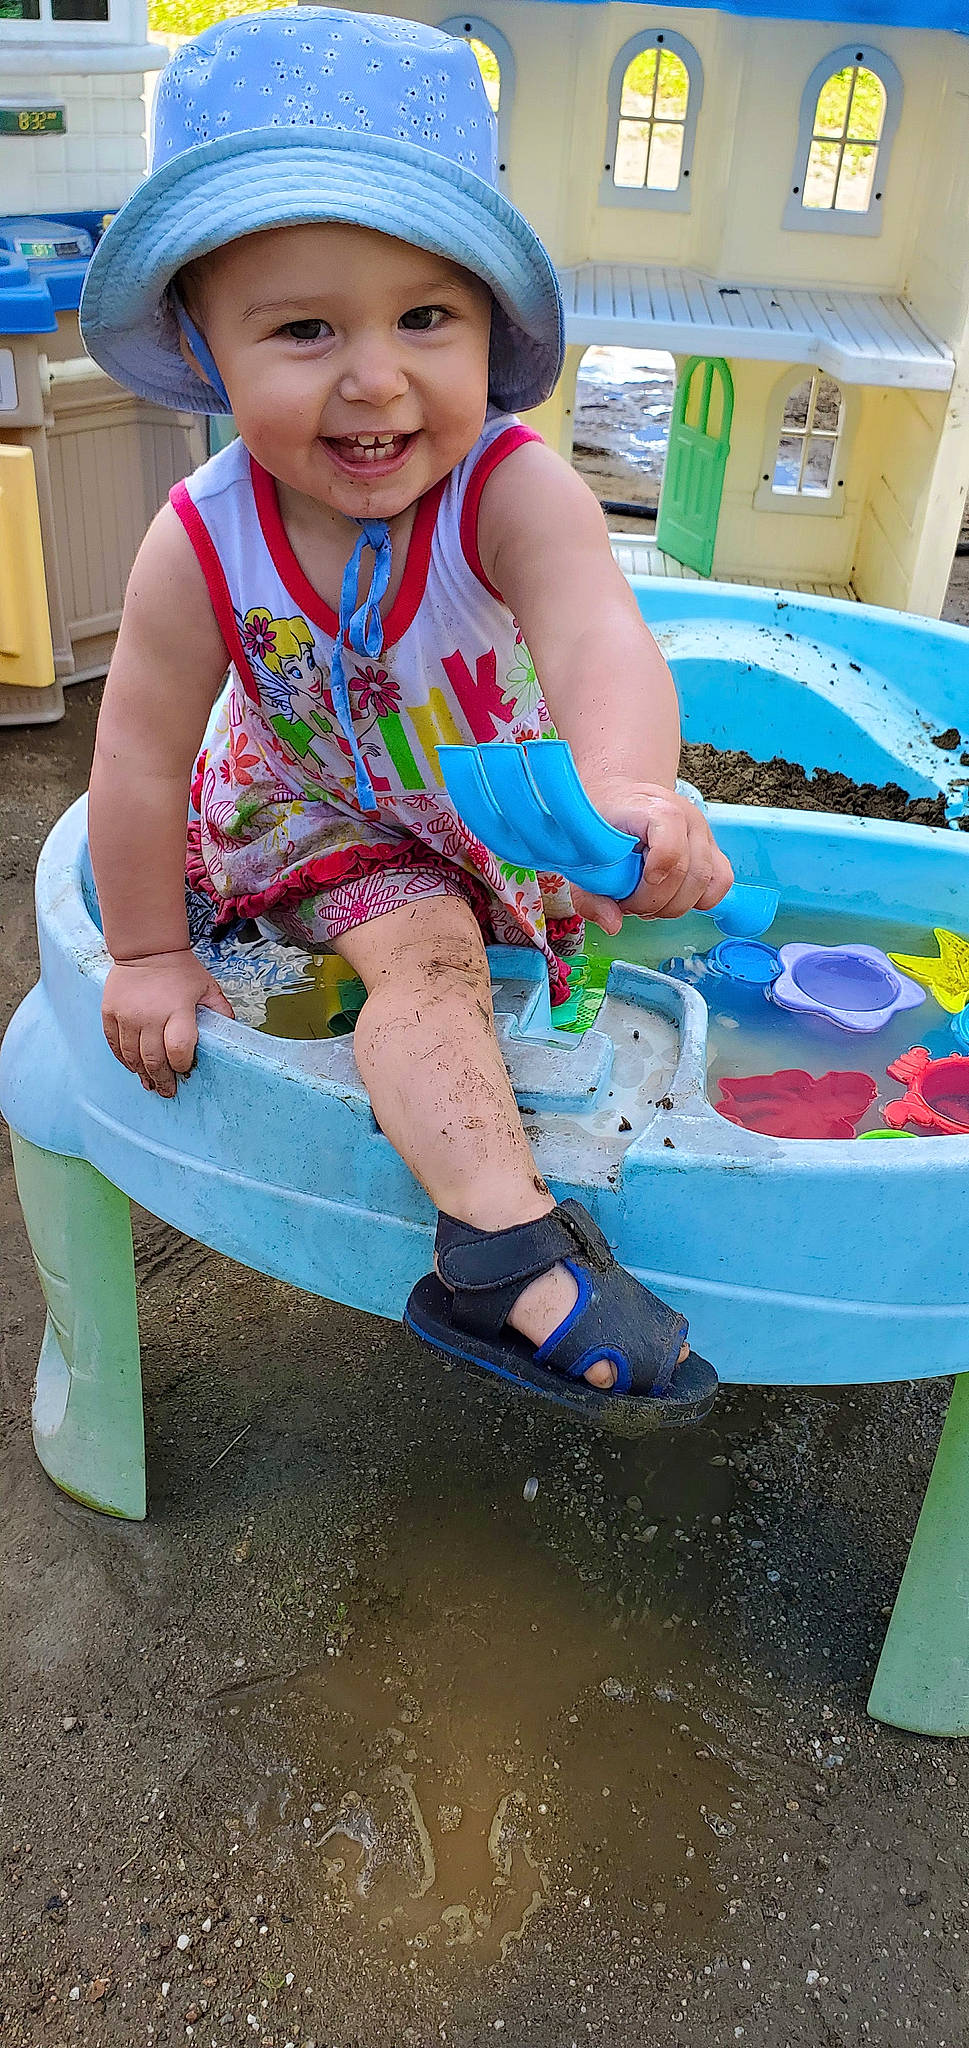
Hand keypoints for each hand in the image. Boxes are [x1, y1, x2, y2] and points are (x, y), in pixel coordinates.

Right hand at [102, 948, 234, 1097]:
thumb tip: (233, 1034)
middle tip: (168, 1091)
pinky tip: (133, 1066)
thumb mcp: (207, 987)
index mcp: (177, 1010)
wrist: (146, 948)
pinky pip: (114, 1045)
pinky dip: (124, 1060)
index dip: (182, 1064)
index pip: (179, 1049)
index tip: (185, 1069)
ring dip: (142, 1074)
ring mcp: (126, 1016)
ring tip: (150, 1083)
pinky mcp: (110, 1013)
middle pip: (153, 1060)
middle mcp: (149, 1016)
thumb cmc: (180, 970)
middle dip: (162, 1080)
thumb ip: (221, 1011)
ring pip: (132, 1057)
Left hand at [571, 780, 733, 935]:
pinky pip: (720, 883)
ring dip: (673, 906)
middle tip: (627, 904)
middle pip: (689, 873)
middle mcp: (685, 815)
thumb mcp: (578, 858)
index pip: (670, 840)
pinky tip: (669, 898)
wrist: (617, 798)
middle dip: (655, 903)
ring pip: (706, 883)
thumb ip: (589, 894)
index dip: (656, 870)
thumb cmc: (597, 826)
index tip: (629, 890)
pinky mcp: (712, 848)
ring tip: (646, 901)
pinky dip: (697, 901)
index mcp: (648, 807)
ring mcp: (703, 832)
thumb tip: (613, 925)